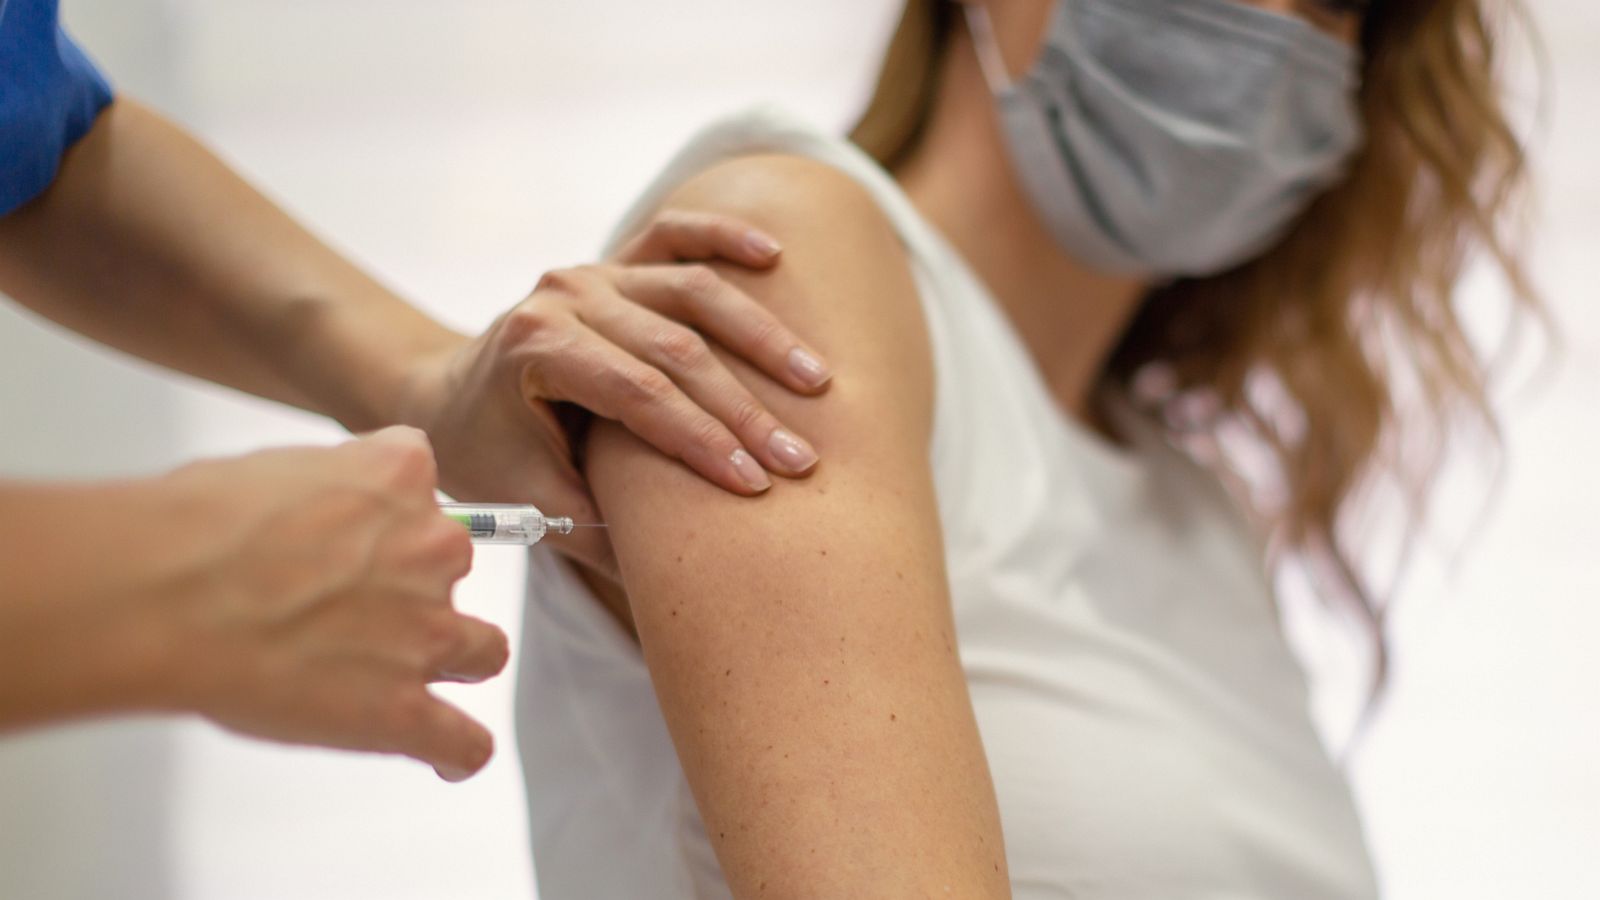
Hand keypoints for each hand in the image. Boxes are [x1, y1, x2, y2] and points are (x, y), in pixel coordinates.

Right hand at [157, 427, 503, 780]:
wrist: (169, 595)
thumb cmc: (197, 528)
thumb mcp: (275, 466)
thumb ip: (322, 487)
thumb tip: (309, 512)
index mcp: (399, 478)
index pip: (420, 483)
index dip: (386, 512)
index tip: (358, 531)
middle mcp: (431, 549)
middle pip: (451, 565)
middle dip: (412, 584)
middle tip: (352, 606)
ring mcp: (426, 633)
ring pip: (482, 651)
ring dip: (456, 661)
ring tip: (415, 677)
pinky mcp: (404, 708)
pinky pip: (461, 741)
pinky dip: (457, 751)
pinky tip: (444, 756)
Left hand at [399, 212, 832, 573]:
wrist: (446, 396)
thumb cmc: (487, 454)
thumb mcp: (529, 501)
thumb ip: (600, 533)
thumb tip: (680, 587)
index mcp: (535, 347)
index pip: (637, 394)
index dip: (700, 440)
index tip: (755, 484)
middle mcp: (565, 297)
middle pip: (676, 349)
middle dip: (745, 409)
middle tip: (802, 459)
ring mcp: (594, 271)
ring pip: (693, 291)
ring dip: (761, 336)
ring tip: (818, 381)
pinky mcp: (616, 262)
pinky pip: (674, 236)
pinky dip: (725, 237)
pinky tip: (775, 254)